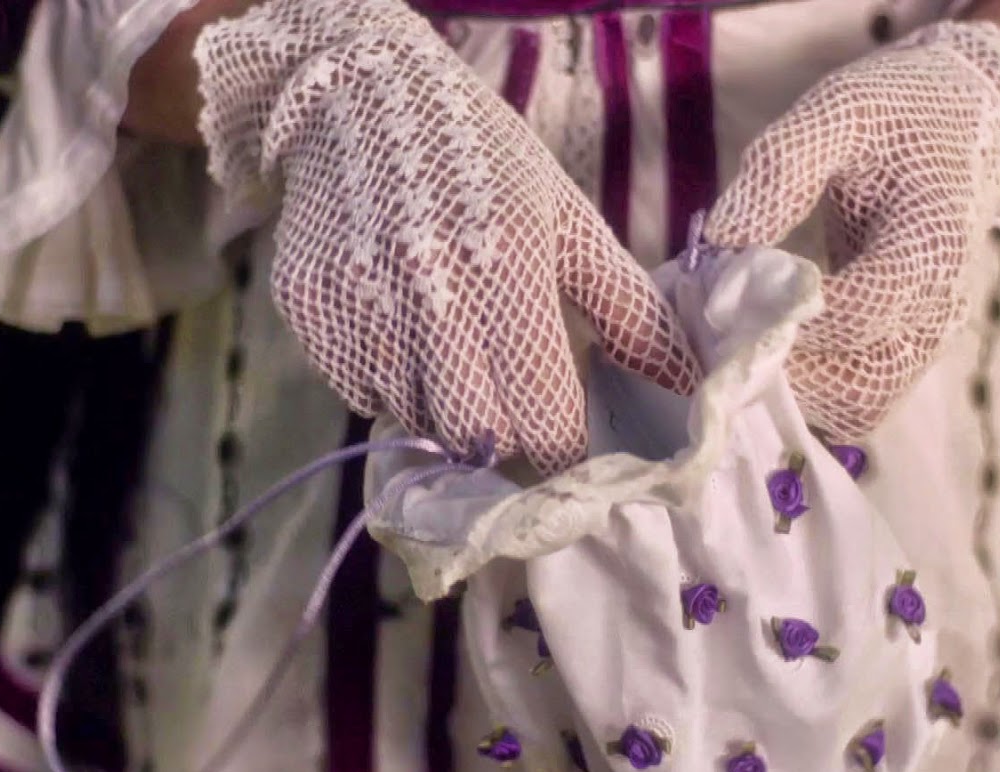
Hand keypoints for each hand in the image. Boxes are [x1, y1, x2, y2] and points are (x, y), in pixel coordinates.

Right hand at [197, 0, 699, 472]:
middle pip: (477, 436)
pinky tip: (401, 324)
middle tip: (511, 394)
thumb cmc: (483, 162)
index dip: (563, 447)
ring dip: (442, 406)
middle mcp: (428, 293)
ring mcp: (359, 305)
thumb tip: (690, 386)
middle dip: (503, 433)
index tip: (569, 439)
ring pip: (415, 421)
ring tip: (451, 341)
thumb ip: (630, 311)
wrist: (358, 96)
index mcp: (508, 267)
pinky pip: (360, 393)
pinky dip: (388, 381)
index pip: (543, 420)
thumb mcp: (568, 220)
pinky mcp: (309, 313)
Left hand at [702, 20, 999, 440]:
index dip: (786, 320)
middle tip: (715, 336)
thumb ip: (778, 173)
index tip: (722, 297)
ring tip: (732, 345)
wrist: (963, 122)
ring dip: (791, 392)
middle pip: (859, 384)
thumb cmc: (895, 114)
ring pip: (857, 408)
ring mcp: (925, 339)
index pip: (859, 312)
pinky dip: (806, 392)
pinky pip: (856, 401)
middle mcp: (938, 307)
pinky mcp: (904, 352)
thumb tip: (718, 247)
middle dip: (780, 371)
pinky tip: (760, 349)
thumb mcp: (836, 112)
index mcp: (931, 242)